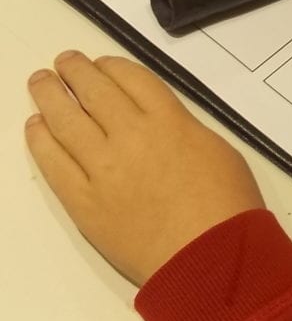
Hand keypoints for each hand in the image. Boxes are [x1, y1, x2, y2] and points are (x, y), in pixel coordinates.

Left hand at [24, 51, 263, 285]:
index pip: (131, 78)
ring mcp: (103, 168)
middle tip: (64, 63)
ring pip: (66, 121)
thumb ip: (184, 130)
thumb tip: (159, 126)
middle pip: (95, 91)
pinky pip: (53, 162)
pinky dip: (41, 140)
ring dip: (50, 96)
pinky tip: (36, 127)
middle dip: (75, 72)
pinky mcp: (83, 201)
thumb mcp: (218, 150)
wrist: (208, 257)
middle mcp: (132, 136)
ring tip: (42, 83)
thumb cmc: (227, 206)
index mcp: (170, 121)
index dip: (110, 66)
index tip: (100, 63)